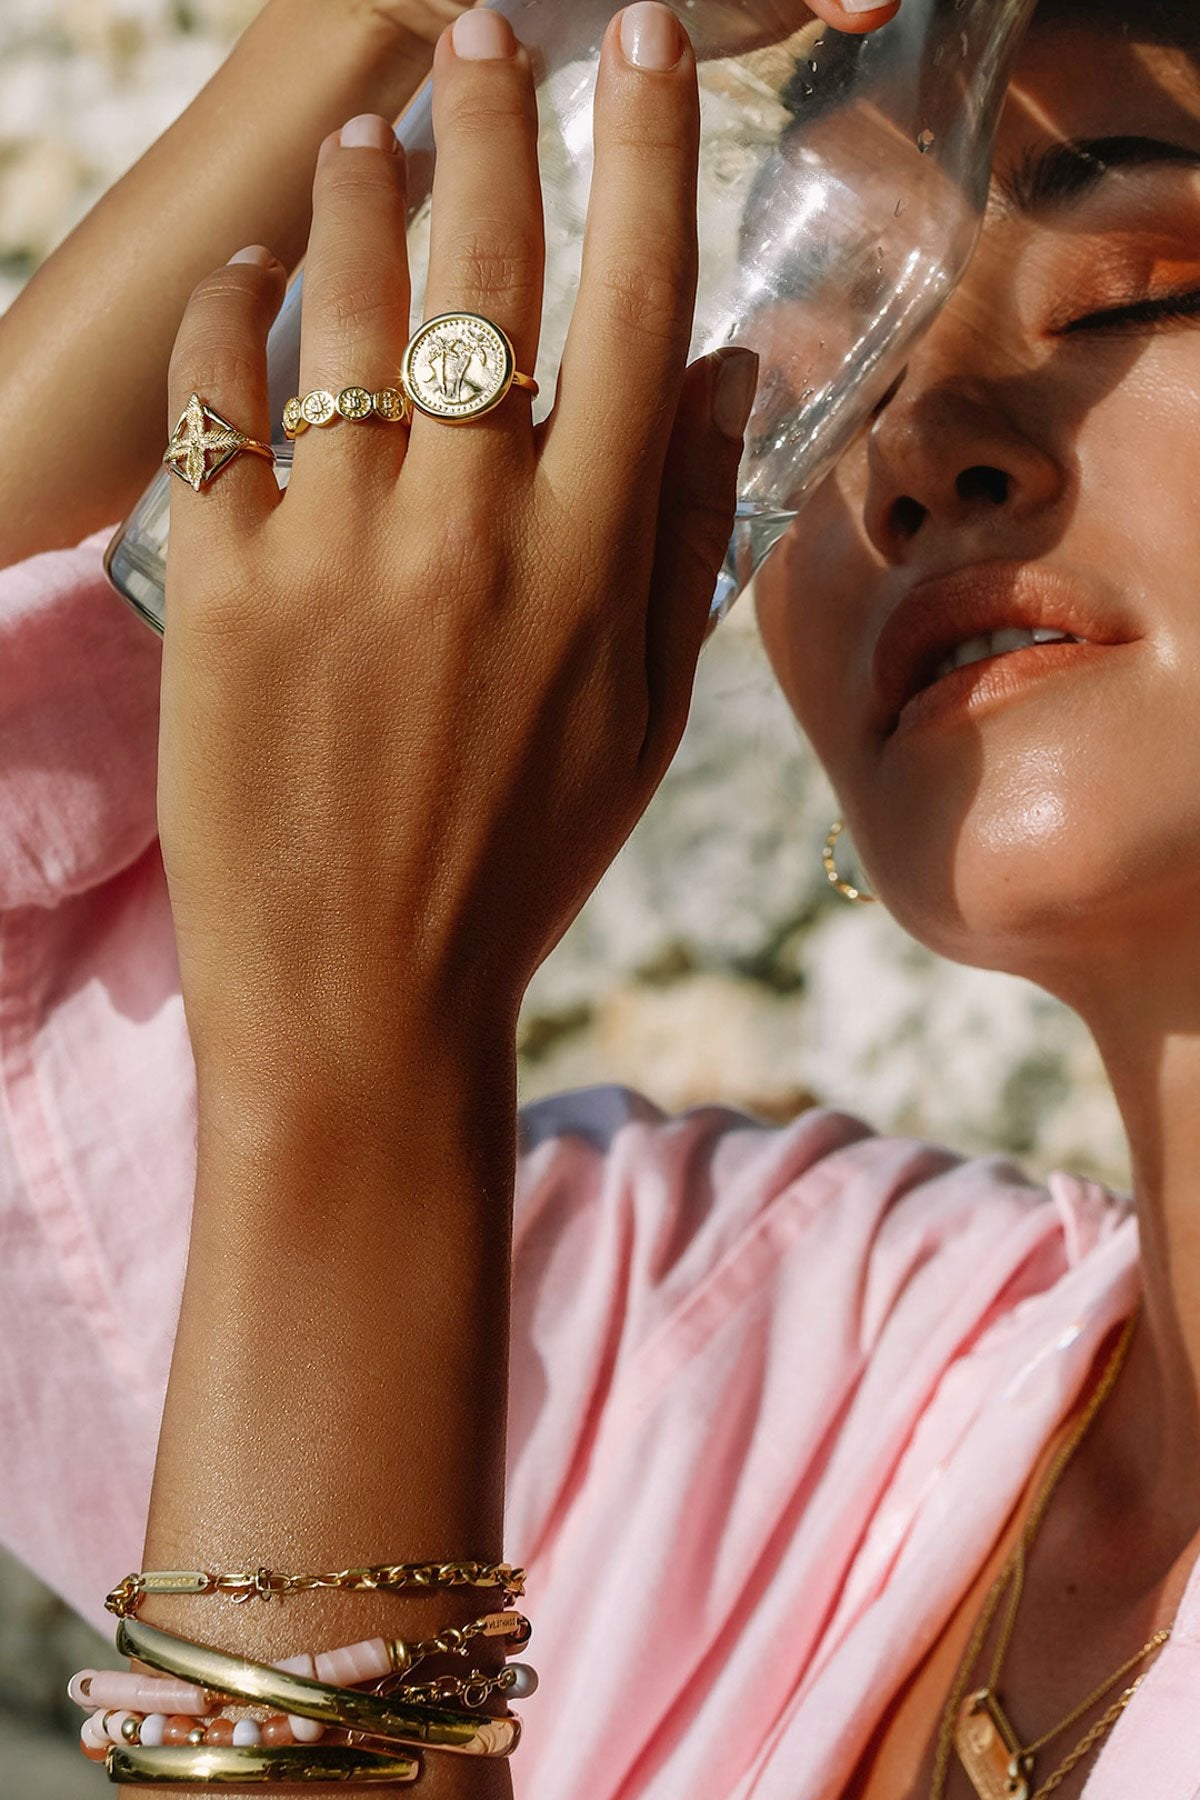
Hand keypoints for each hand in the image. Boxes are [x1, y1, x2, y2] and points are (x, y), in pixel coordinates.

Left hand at [159, 3, 754, 1105]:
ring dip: (349, 190)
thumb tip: (723, 368)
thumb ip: (689, 534)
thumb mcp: (647, 719)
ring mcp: (342, 550)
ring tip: (354, 137)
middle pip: (485, 265)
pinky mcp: (223, 588)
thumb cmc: (520, 860)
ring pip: (341, 302)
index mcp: (598, 558)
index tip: (639, 47)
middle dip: (490, 116)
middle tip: (480, 34)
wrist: (361, 995)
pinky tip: (238, 282)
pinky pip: (217, 401)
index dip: (647, 149)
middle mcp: (477, 528)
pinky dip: (224, 319)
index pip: (638, 299)